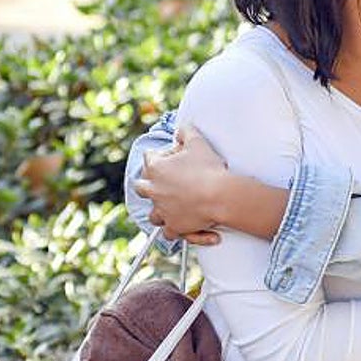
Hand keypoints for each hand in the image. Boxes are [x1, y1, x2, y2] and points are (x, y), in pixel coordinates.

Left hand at [134, 124, 227, 245]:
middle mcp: (154, 191)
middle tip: (166, 182)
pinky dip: (176, 230)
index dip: (161, 156)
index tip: (175, 156)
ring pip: (153, 214)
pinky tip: (185, 227)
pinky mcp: (174, 227)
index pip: (149, 158)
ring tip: (174, 207)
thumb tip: (181, 127)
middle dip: (150, 184)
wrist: (219, 195)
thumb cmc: (208, 169)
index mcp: (155, 169)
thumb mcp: (197, 142)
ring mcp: (162, 211)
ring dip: (161, 210)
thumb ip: (186, 131)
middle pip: (141, 188)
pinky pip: (169, 233)